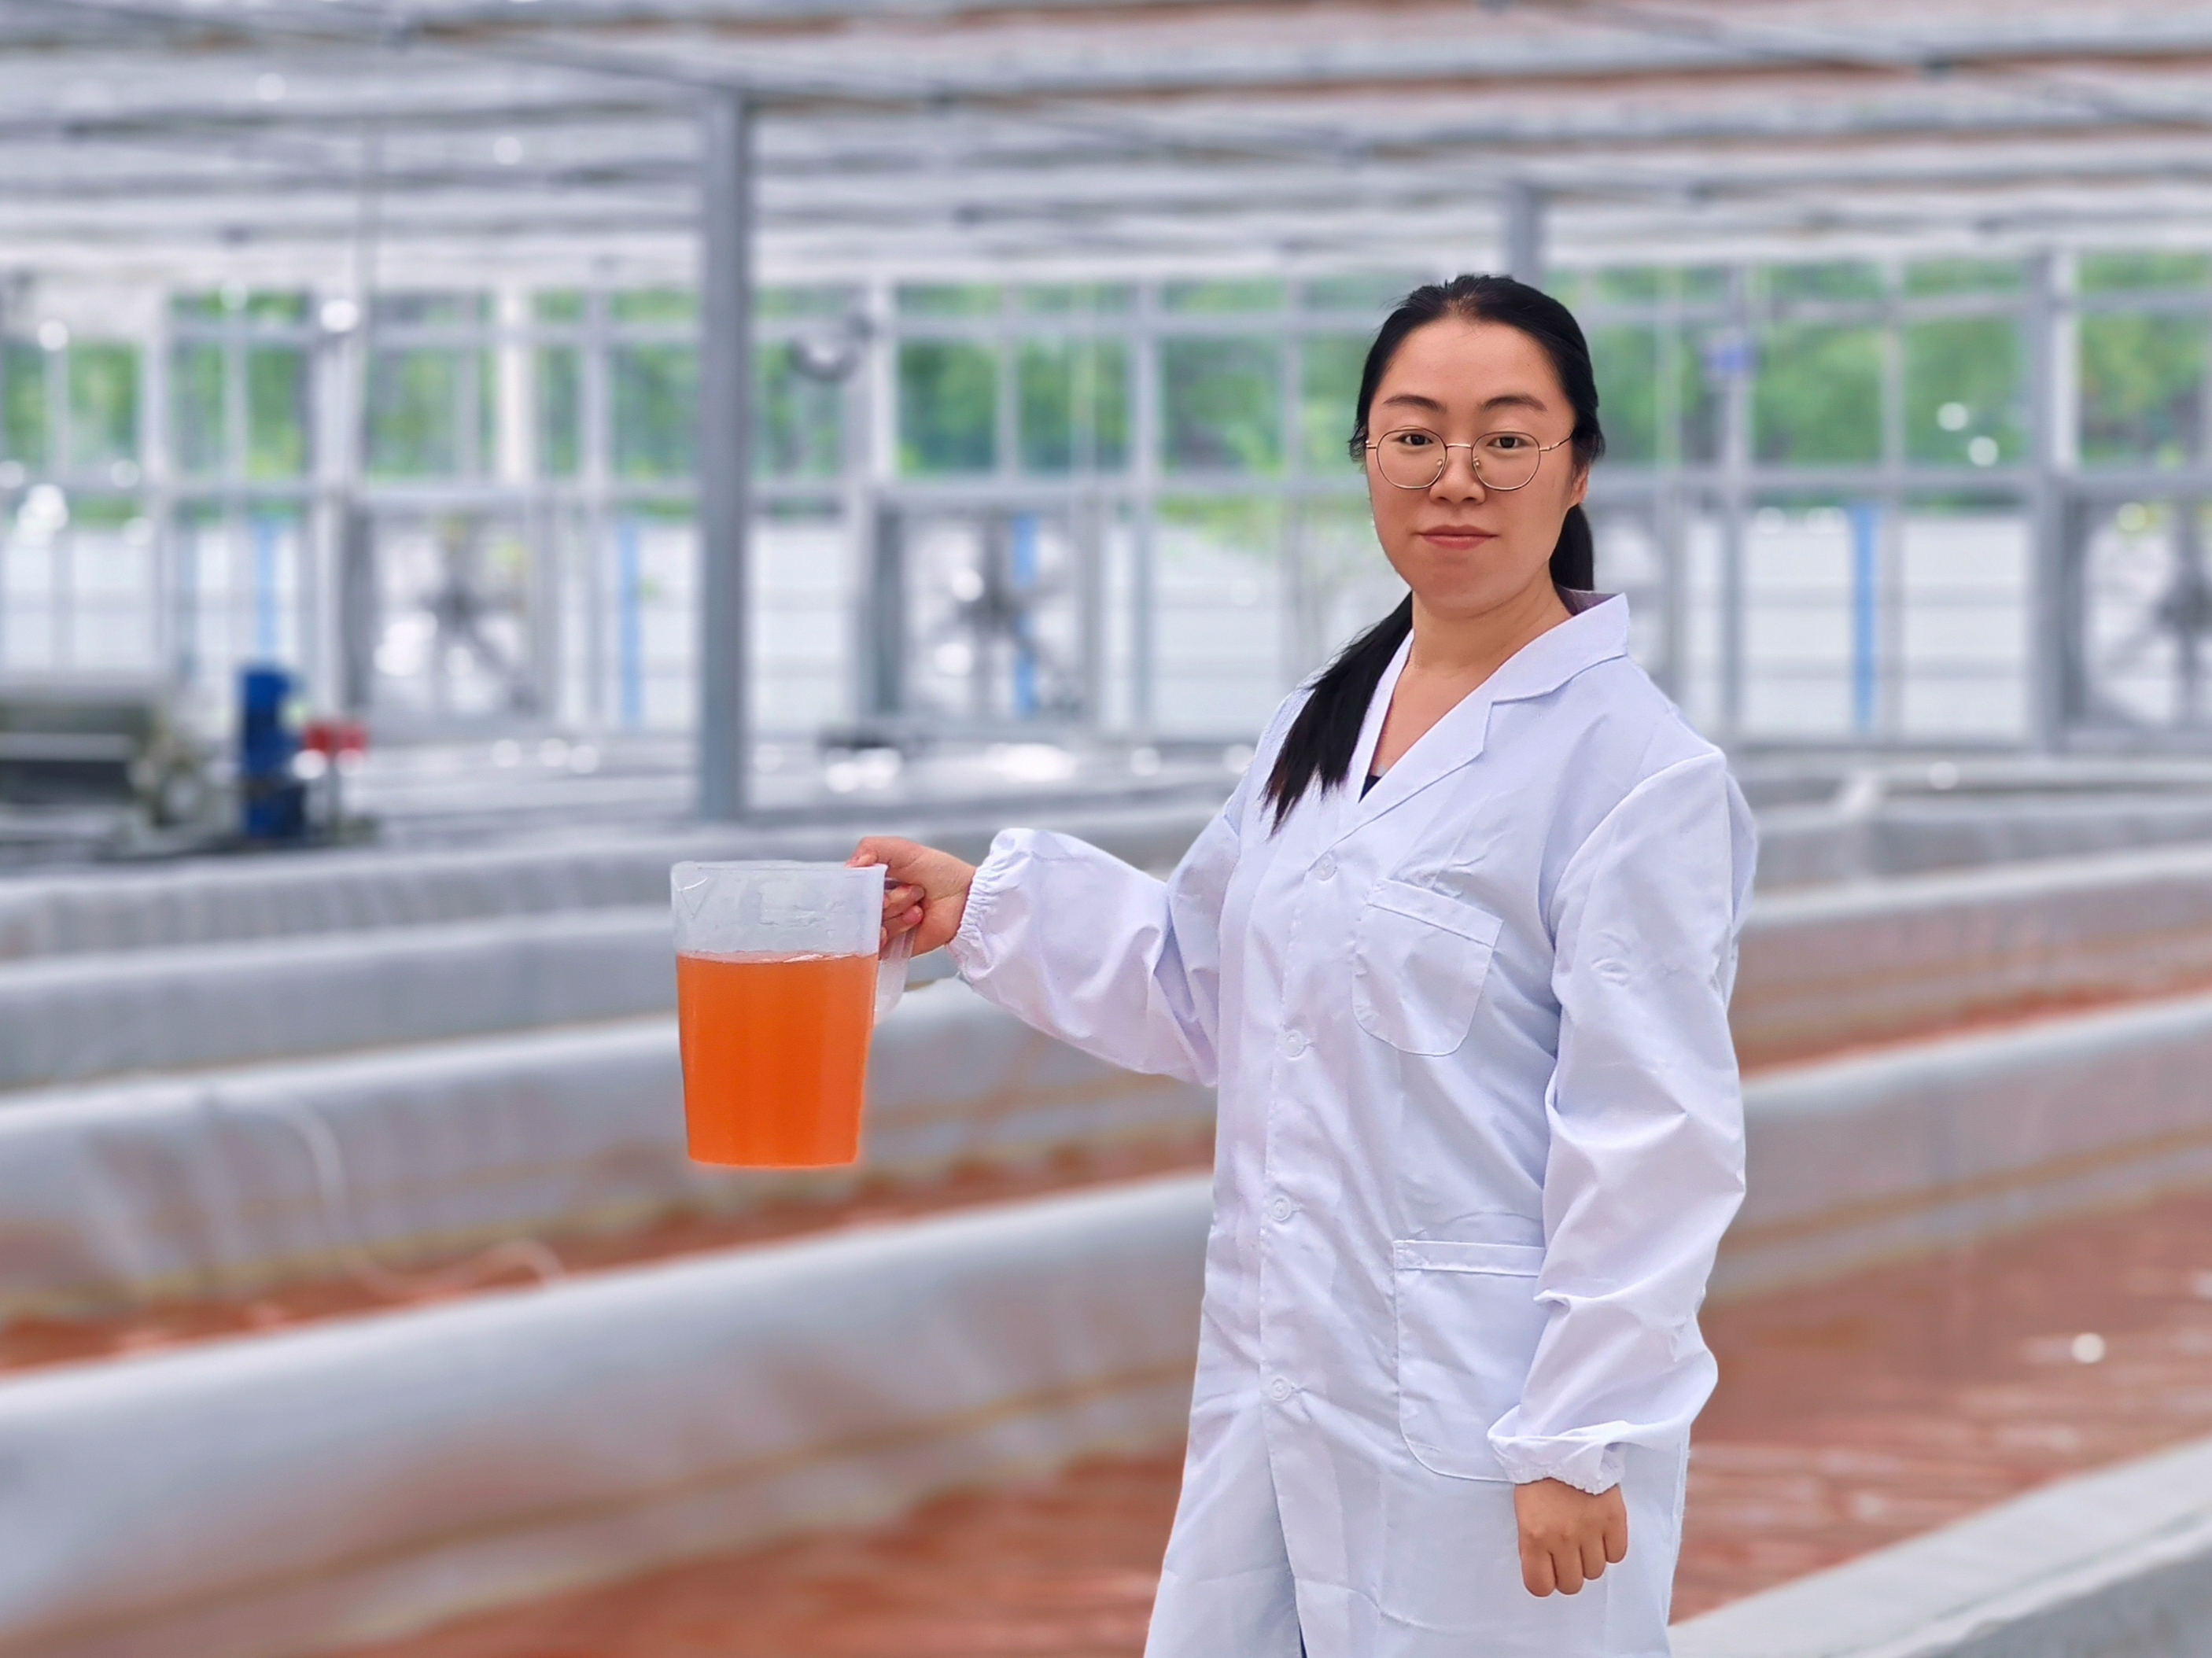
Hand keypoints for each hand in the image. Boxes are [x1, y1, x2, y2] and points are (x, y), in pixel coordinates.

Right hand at [850, 837, 976, 956]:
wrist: (965, 897)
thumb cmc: (939, 871)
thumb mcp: (903, 849)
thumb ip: (872, 848)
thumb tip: (850, 866)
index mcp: (871, 882)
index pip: (847, 890)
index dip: (856, 889)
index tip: (870, 883)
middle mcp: (874, 905)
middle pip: (859, 910)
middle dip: (886, 900)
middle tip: (911, 891)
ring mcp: (883, 926)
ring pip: (870, 926)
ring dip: (897, 913)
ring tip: (919, 906)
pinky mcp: (893, 946)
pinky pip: (877, 947)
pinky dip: (893, 932)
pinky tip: (912, 921)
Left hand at [1514, 1478, 1626, 1596]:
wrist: (1561, 1442)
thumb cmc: (1538, 1477)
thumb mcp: (1523, 1513)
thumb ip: (1533, 1546)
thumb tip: (1545, 1572)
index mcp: (1534, 1536)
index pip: (1540, 1586)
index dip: (1544, 1581)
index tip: (1547, 1570)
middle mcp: (1562, 1538)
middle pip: (1571, 1584)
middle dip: (1567, 1572)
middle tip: (1566, 1553)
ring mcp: (1590, 1530)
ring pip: (1595, 1572)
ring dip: (1589, 1559)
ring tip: (1583, 1536)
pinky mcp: (1613, 1518)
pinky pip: (1617, 1554)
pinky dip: (1610, 1548)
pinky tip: (1600, 1532)